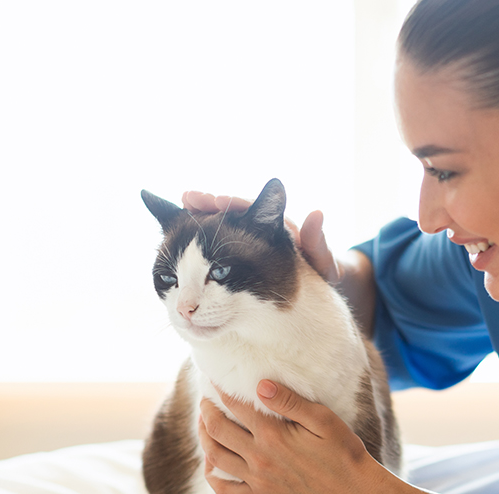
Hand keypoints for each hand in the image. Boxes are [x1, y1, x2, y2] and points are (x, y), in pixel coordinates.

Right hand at [182, 189, 339, 283]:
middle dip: (210, 203)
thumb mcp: (322, 263)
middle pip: (229, 210)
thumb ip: (317, 244)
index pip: (253, 210)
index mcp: (277, 226)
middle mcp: (257, 228)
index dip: (237, 204)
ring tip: (182, 203)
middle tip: (190, 197)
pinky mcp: (229, 254)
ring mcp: (241, 239)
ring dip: (198, 214)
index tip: (221, 201)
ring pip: (216, 223)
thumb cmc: (318, 275)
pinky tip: (176, 233)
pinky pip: (208, 242)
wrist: (312, 292)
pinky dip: (195, 235)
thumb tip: (317, 213)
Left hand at [197, 379, 381, 493]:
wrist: (354, 493)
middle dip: (206, 411)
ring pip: (215, 457)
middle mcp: (259, 458)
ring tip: (204, 424)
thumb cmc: (343, 452)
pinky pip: (226, 492)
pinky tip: (211, 466)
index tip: (215, 379)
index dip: (221, 390)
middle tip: (205, 400)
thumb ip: (290, 402)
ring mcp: (258, 479)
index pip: (236, 406)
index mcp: (272, 435)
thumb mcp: (322, 419)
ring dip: (204, 438)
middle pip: (217, 430)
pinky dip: (212, 478)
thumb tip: (260, 385)